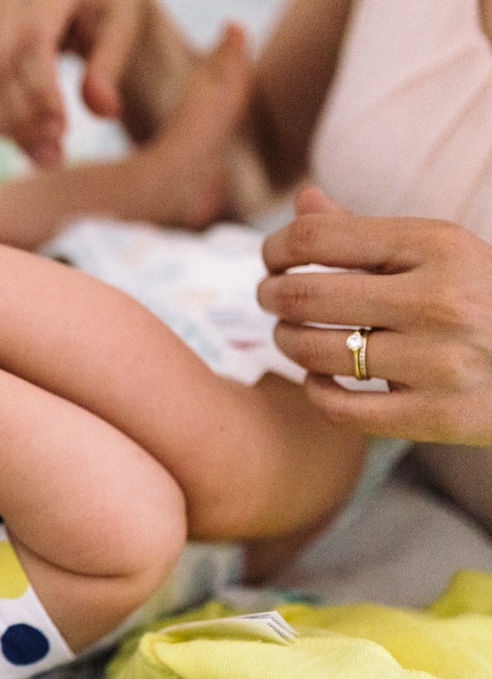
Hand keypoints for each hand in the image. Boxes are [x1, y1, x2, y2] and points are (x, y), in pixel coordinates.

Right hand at [0, 0, 146, 165]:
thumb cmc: (107, 11)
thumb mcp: (122, 28)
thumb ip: (110, 67)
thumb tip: (103, 111)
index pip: (30, 41)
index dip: (39, 91)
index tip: (61, 132)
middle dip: (22, 119)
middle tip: (54, 157)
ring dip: (4, 126)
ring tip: (43, 154)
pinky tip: (18, 137)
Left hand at [258, 187, 491, 444]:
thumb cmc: (483, 298)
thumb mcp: (439, 252)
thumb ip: (365, 232)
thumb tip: (303, 200)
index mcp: (439, 245)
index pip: (316, 237)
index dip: (276, 247)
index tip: (272, 259)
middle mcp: (441, 301)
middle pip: (304, 294)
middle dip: (272, 295)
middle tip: (270, 298)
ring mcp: (441, 363)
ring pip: (313, 351)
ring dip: (287, 341)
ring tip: (293, 335)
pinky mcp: (439, 416)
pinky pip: (339, 409)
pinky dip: (316, 391)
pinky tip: (321, 378)